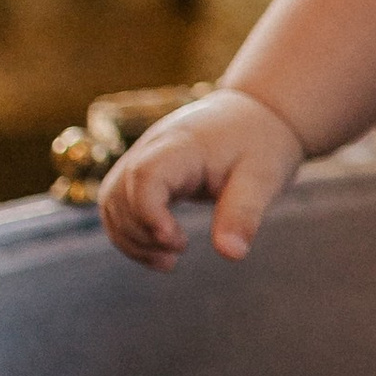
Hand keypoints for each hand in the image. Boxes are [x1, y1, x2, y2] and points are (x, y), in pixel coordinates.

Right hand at [99, 88, 304, 270]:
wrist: (254, 115)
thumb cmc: (259, 144)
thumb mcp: (262, 178)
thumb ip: (244, 213)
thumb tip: (232, 255)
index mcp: (183, 144)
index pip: (146, 174)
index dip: (149, 212)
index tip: (177, 242)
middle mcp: (152, 147)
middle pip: (121, 193)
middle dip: (142, 234)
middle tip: (180, 250)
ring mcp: (142, 158)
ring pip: (112, 203)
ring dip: (131, 239)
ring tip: (168, 261)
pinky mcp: (142, 173)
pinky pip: (119, 206)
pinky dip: (132, 234)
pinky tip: (160, 254)